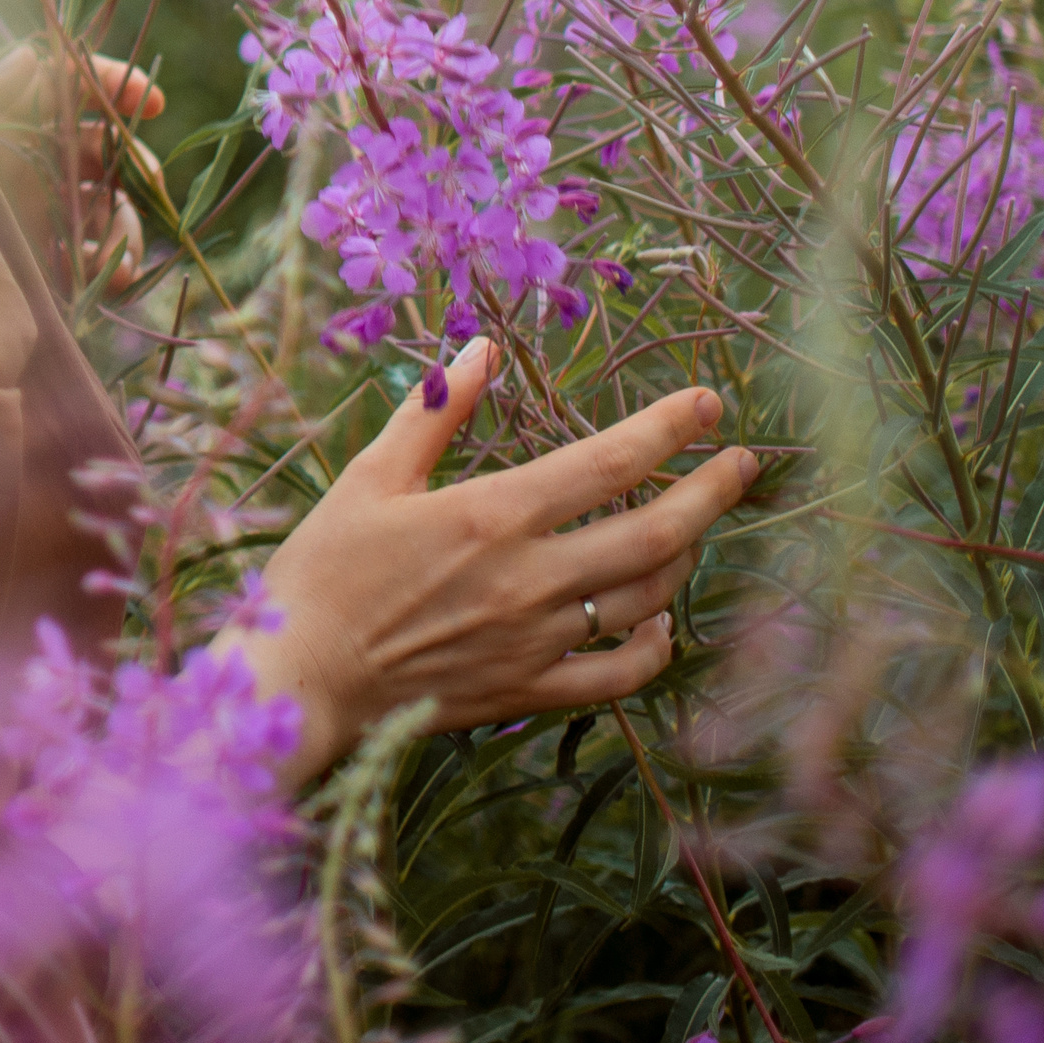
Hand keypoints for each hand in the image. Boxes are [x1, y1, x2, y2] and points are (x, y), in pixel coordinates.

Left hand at [0, 44, 164, 284]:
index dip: (114, 86)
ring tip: (117, 246)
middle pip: (104, 148)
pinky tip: (109, 270)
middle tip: (148, 177)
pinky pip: (99, 257)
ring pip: (109, 204)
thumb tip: (32, 58)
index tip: (147, 101)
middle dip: (134, 159)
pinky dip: (116, 261)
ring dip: (126, 219)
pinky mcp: (46, 262)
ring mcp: (42, 213)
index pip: (73, 87)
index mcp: (10, 119)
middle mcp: (32, 162)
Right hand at [231, 347, 757, 789]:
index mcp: (493, 515)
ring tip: (695, 524)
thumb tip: (480, 350)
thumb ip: (432, 412)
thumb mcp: (371, 475)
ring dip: (685, 558)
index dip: (667, 428)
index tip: (705, 403)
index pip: (608, 463)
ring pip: (646, 600)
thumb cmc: (326, 569)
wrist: (302, 677)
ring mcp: (536, 643)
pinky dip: (653, 646)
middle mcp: (529, 580)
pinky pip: (618, 676)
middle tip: (742, 463)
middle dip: (711, 493)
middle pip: (654, 535)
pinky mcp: (528, 692)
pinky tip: (658, 619)